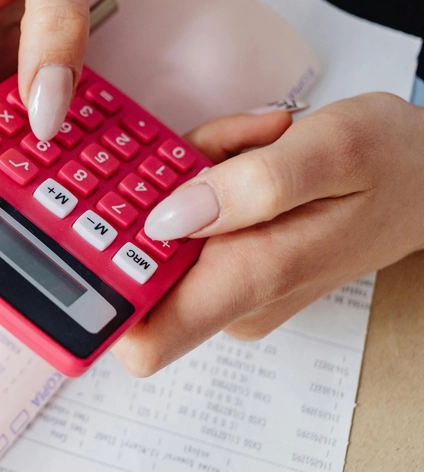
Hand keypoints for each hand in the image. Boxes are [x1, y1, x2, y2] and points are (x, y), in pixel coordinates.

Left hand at [111, 94, 423, 376]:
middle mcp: (233, 295)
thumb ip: (249, 187)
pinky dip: (204, 176)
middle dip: (153, 195)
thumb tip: (166, 220)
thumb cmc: (391, 161)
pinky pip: (186, 216)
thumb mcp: (329, 150)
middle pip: (139, 262)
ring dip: (187, 176)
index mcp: (249, 280)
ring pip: (161, 228)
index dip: (101, 296)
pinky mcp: (233, 257)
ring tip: (250, 145)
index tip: (93, 234)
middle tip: (213, 152)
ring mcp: (232, 278)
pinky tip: (248, 151)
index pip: (144, 339)